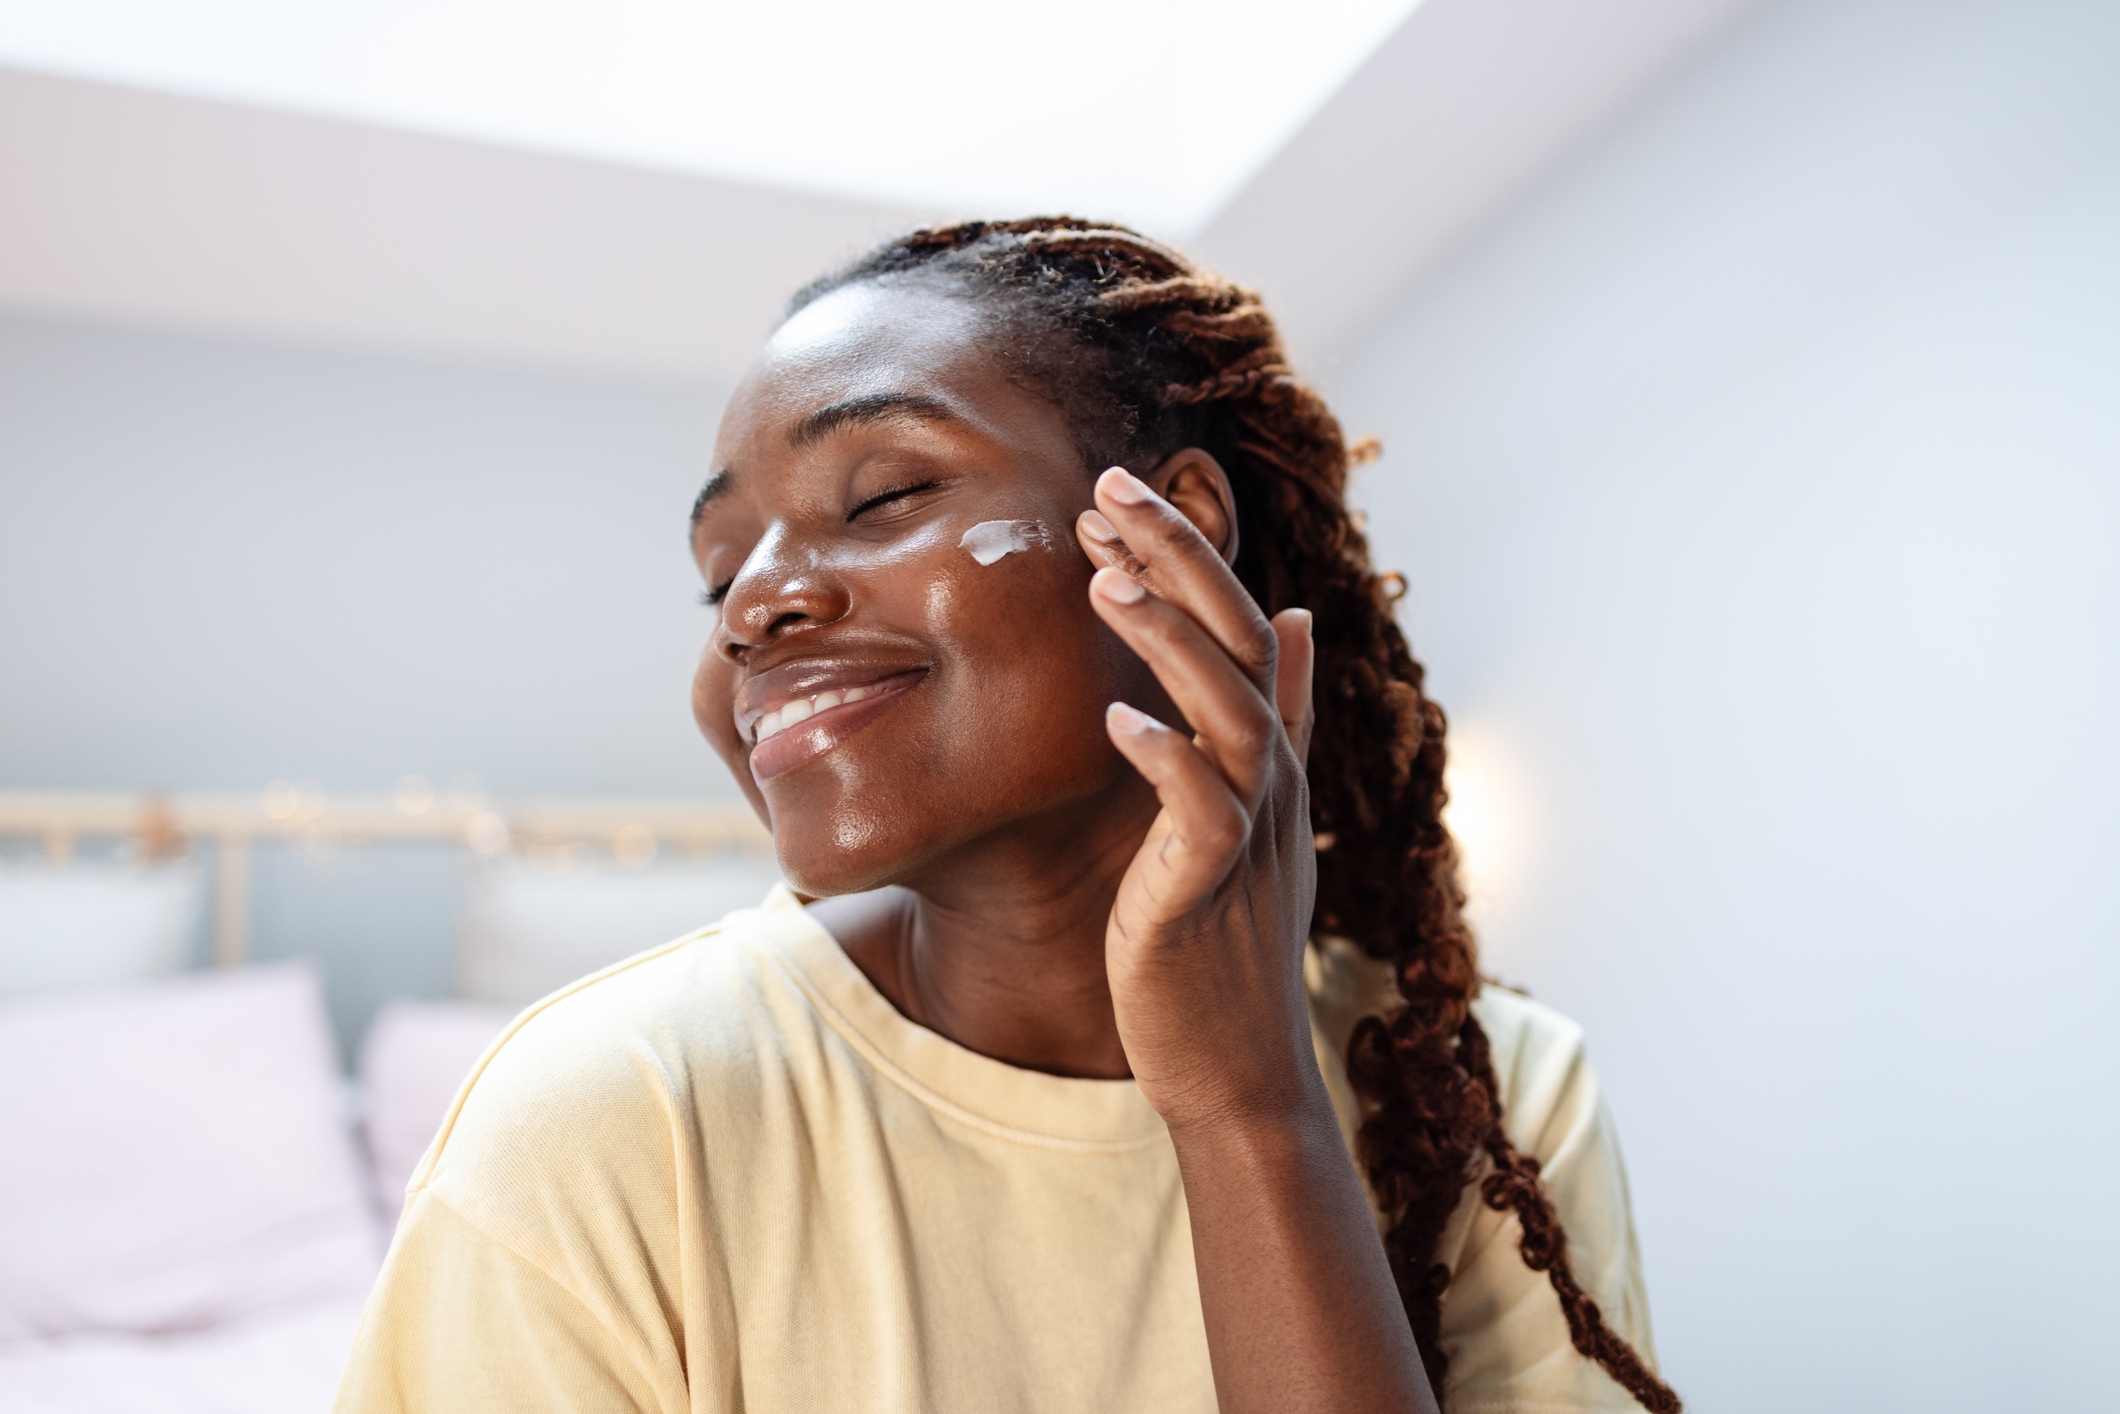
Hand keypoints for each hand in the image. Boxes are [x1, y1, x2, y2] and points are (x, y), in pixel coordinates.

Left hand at [1077, 463, 1320, 1131]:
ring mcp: (1248, 833)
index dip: (1186, 555)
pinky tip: (1116, 721)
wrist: (1236, 1066)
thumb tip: (1294, 615)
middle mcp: (1270, 779)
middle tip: (1108, 486)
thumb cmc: (1226, 939)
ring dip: (1167, 640)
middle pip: (1238, 642)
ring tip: (1102, 578)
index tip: (1118, 493)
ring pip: (1226, 711)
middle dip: (1176, 558)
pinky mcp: (1209, 889)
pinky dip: (1164, 759)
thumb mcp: (1251, 813)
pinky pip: (1200, 810)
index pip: (1239, 625)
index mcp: (1270, 753)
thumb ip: (1272, 715)